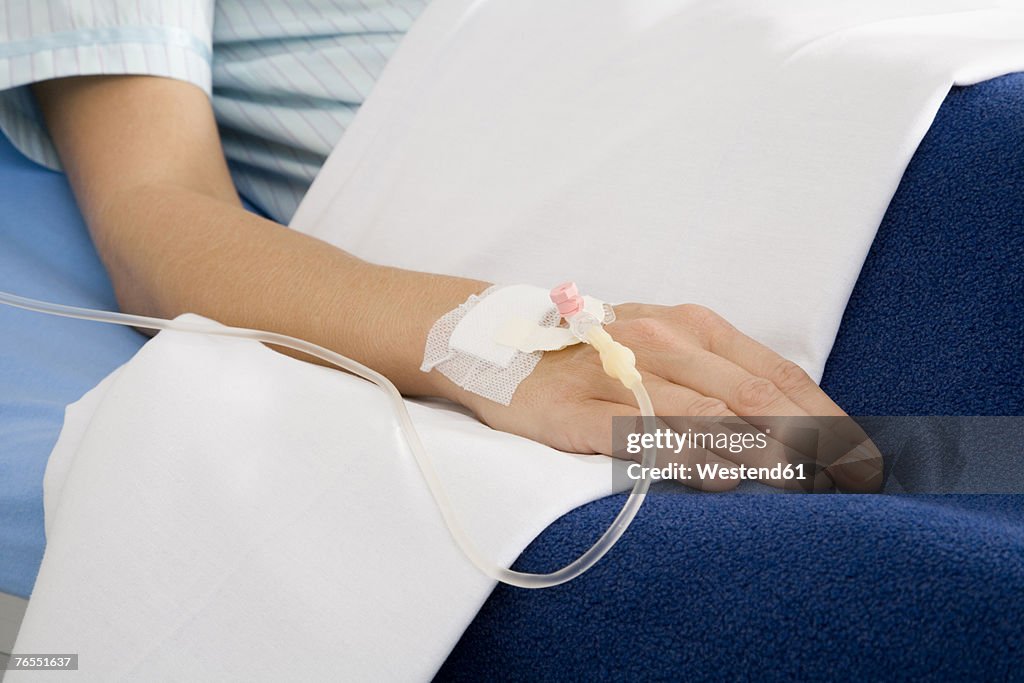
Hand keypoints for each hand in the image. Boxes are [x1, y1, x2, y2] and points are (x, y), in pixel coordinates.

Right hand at [449, 303, 881, 491]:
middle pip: (756, 397)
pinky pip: (642, 437)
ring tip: (808, 490)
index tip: (861, 457)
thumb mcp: (660, 343)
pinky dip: (690, 459)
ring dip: (767, 456)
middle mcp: (662, 341)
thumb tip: (785, 420)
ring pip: (708, 415)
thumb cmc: (591, 350)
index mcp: (692, 325)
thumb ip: (715, 374)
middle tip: (850, 484)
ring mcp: (619, 373)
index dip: (827, 416)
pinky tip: (724, 483)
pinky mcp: (578, 411)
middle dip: (814, 444)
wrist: (498, 343)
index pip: (777, 373)